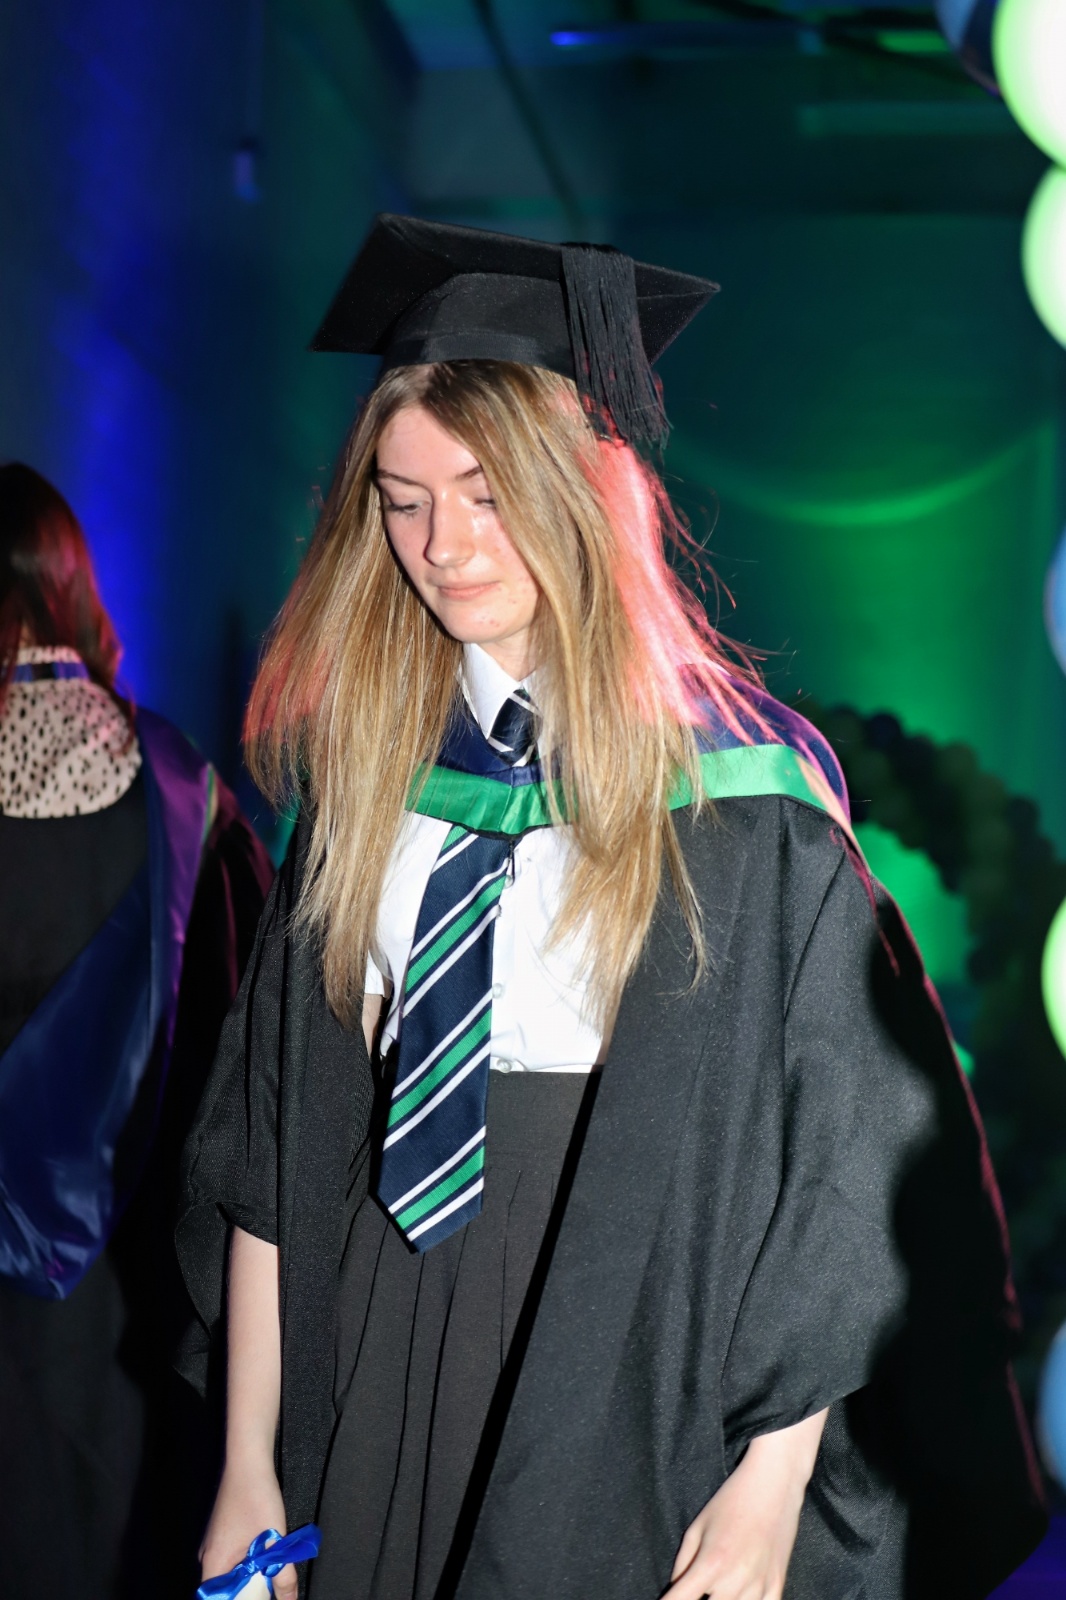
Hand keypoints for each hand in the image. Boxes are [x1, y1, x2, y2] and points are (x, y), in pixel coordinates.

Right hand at [200, 1459, 296, 1599]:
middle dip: (247, 1592)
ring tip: (271, 1575)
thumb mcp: (274, 1541)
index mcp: (213, 1563)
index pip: (218, 1599)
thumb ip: (283, 1576)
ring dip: (250, 1577)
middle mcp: (208, 1556)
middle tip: (269, 1588)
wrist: (249, 1460)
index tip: (259, 1597)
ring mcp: (215, 1544)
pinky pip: (232, 1559)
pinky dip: (248, 1564)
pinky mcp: (223, 1533)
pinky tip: (266, 1558)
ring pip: (230, 1573)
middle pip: (224, 1589)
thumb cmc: (257, 1498)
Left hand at [664, 1410, 826, 1599]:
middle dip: (699, 1597)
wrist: (774, 1484)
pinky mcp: (777, 1585)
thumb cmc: (732, 1500)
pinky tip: (740, 1592)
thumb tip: (676, 1587)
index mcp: (711, 1564)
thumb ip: (682, 1563)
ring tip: (720, 1582)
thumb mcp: (698, 1526)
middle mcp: (735, 1580)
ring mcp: (759, 1586)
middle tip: (699, 1582)